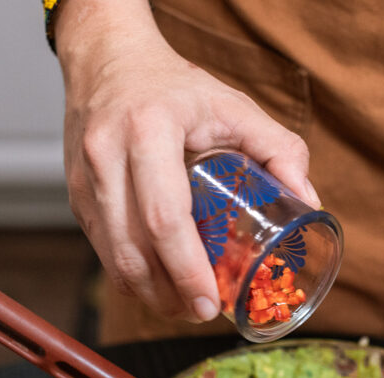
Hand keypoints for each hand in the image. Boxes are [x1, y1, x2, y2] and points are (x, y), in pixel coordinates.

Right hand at [53, 0, 318, 322]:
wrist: (108, 59)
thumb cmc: (174, 87)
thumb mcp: (234, 106)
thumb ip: (280, 149)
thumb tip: (308, 203)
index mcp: (148, 130)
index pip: (165, 217)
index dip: (187, 269)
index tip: (210, 299)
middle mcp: (107, 156)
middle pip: (134, 250)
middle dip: (169, 295)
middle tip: (202, 312)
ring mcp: (83, 179)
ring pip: (112, 258)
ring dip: (148, 294)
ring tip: (183, 306)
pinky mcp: (75, 195)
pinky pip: (103, 249)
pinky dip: (131, 275)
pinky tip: (158, 284)